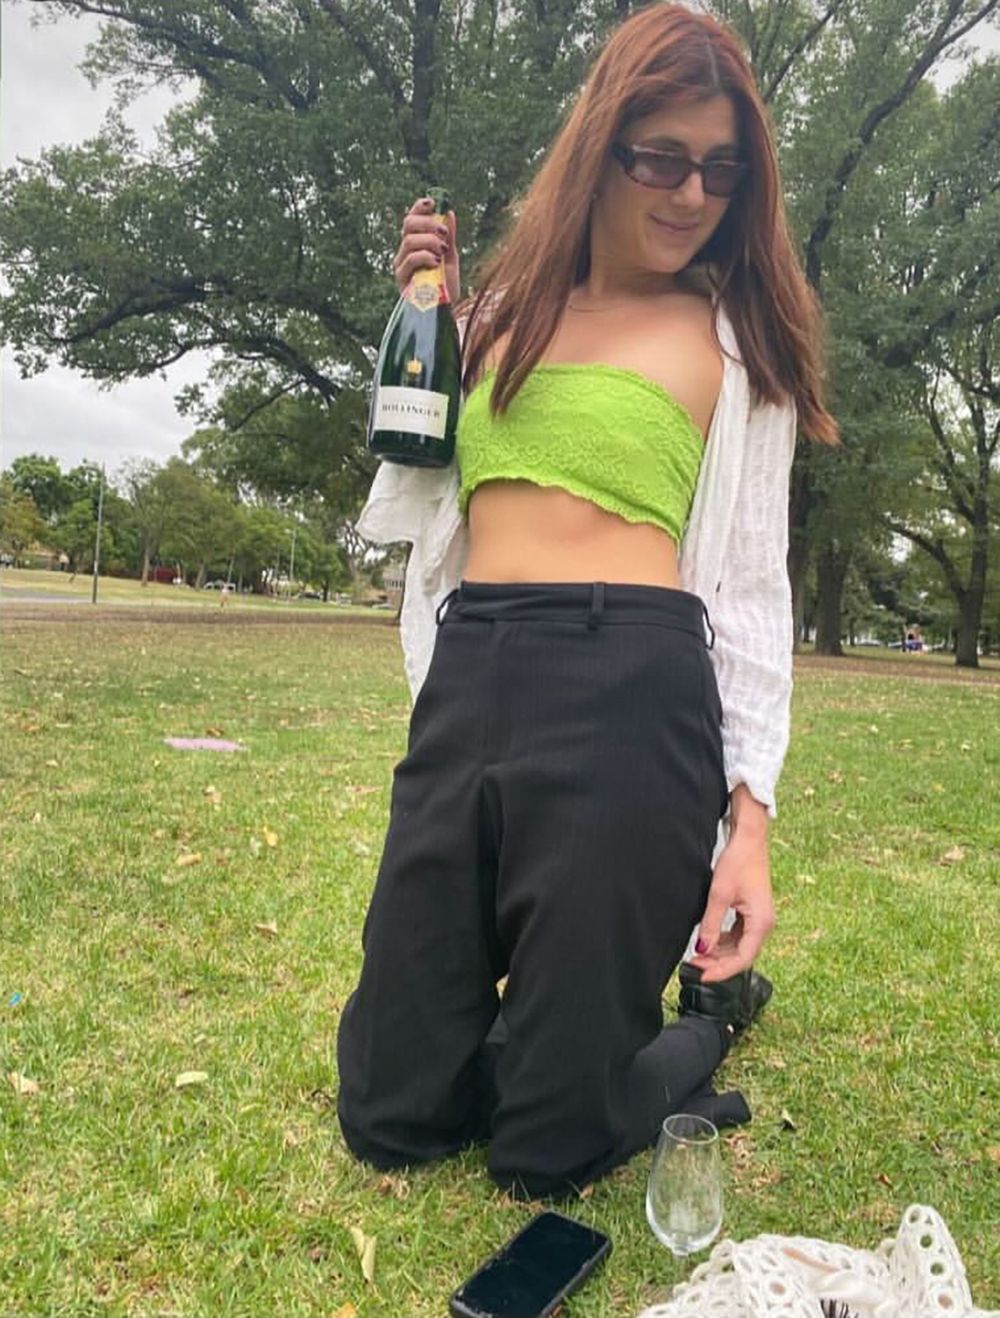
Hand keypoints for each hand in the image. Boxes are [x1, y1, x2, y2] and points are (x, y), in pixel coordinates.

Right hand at [394, 196, 460, 304]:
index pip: (412, 218)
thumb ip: (448, 238)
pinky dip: (425, 256)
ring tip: (442, 252)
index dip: (420, 207)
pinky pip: (410, 260)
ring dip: (429, 241)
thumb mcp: (451, 258)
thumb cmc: (446, 285)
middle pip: (408, 224)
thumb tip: (449, 213)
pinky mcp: (401, 279)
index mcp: (416, 243)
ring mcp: (401, 265)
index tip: (433, 202)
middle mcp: (405, 251)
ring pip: (409, 241)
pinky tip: (436, 262)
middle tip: (444, 232)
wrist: (445, 310)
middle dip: (427, 223)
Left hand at [688, 795, 773, 983]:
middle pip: (741, 955)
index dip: (722, 971)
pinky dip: (723, 941)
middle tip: (693, 965)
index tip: (702, 976)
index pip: (742, 959)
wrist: (749, 840)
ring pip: (739, 947)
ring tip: (697, 955)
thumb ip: (710, 924)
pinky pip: (739, 935)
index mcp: (761, 923)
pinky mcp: (752, 913)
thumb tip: (702, 949)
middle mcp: (764, 924)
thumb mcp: (719, 894)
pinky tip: (708, 941)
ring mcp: (759, 919)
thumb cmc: (739, 862)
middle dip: (718, 963)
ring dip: (720, 953)